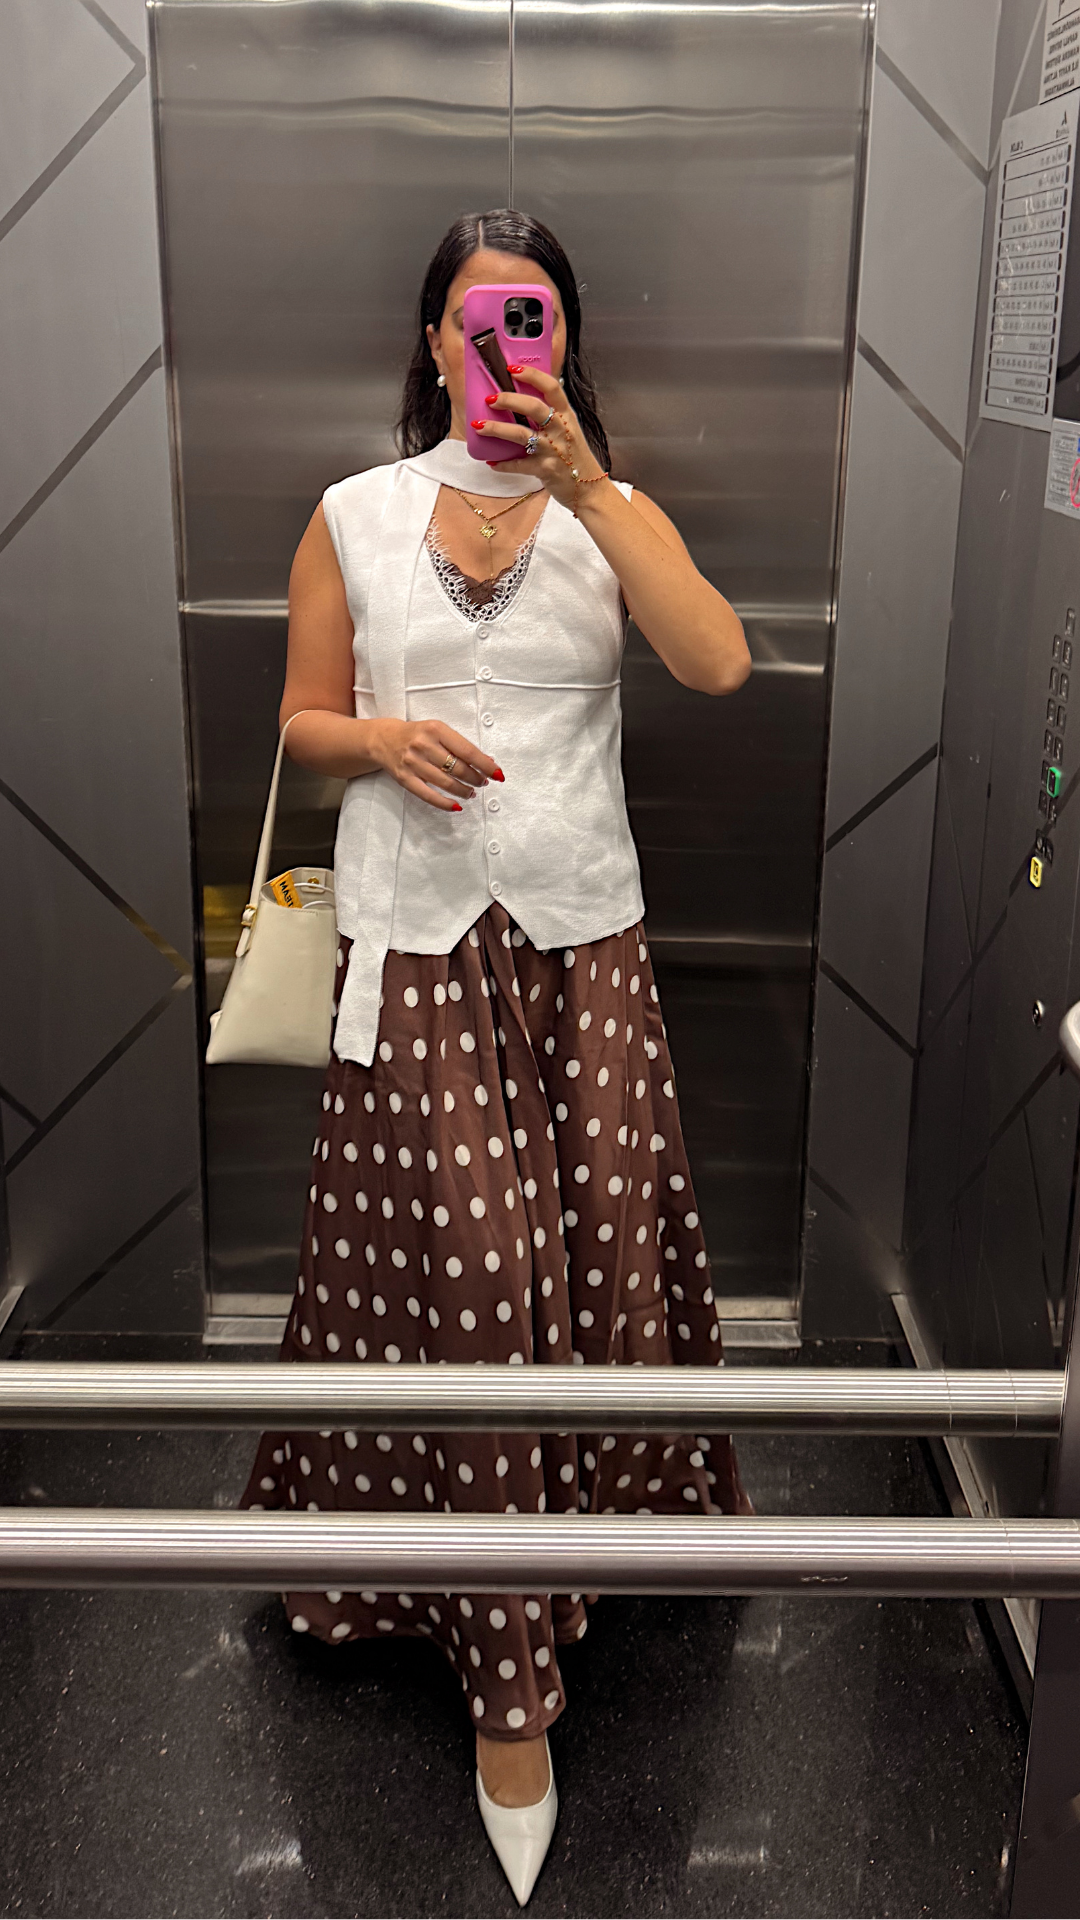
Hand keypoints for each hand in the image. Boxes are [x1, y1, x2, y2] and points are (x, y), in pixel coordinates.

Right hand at [371, 718, 502, 812]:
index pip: (467, 751)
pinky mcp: (405, 778)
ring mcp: (413, 763)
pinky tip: (457, 805)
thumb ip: (459, 745)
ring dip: (464, 790)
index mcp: (435, 730)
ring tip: (471, 792)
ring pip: (446, 783)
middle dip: (476, 778)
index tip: (497, 773)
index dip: (485, 765)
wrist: (383, 739)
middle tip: (483, 782)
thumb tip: (485, 761)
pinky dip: (445, 803)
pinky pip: (429, 796)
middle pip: (458, 768)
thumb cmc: (415, 735)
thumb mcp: (437, 731)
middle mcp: (423, 745)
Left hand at [472, 366, 606, 510]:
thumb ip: (551, 415)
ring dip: (497, 429)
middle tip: (490, 399)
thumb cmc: (574, 456)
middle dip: (509, 400)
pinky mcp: (545, 470)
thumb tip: (521, 400)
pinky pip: (518, 465)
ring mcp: (552, 450)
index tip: (512, 369)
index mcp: (566, 415)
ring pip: (521, 435)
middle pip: (533, 407)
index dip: (532, 375)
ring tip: (479, 426)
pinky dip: (503, 464)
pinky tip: (491, 461)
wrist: (588, 488)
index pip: (551, 387)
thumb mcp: (568, 430)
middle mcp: (560, 429)